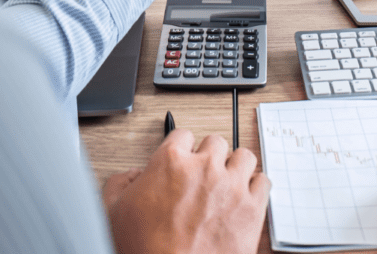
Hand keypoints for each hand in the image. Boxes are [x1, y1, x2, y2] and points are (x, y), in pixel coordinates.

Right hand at [108, 130, 270, 253]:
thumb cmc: (145, 250)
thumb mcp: (113, 213)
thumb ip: (120, 184)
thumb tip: (130, 176)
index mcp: (171, 163)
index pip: (183, 134)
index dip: (182, 148)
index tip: (183, 158)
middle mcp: (205, 168)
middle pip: (216, 143)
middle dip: (210, 156)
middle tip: (204, 175)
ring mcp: (232, 186)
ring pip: (244, 156)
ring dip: (236, 167)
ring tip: (228, 182)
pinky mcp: (252, 208)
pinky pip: (264, 182)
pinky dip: (256, 187)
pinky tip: (246, 197)